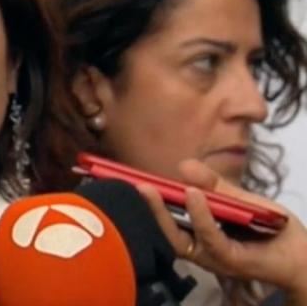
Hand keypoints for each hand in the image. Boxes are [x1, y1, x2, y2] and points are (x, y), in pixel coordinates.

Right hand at [137, 159, 306, 303]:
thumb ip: (212, 184)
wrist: (303, 253)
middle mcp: (200, 247)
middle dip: (150, 207)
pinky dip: (201, 216)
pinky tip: (194, 195)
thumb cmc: (270, 228)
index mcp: (197, 233)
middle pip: (167, 230)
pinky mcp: (230, 260)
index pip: (166, 218)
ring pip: (184, 237)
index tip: (135, 179)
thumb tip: (183, 164)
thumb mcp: (237, 198)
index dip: (150, 200)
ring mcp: (213, 256)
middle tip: (138, 184)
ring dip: (170, 213)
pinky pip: (211, 238)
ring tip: (162, 188)